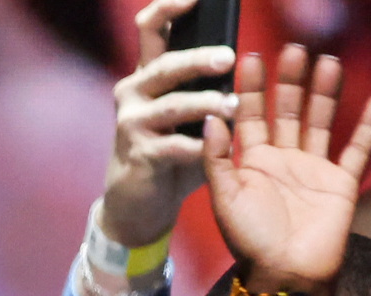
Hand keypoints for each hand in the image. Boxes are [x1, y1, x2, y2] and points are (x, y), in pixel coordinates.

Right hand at [98, 0, 238, 247]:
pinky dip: (196, 147)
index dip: (169, 8)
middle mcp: (133, 93)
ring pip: (173, 105)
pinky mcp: (139, 156)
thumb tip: (238, 59)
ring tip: (233, 106)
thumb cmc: (170, 151)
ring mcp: (132, 124)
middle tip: (229, 57)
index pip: (151, 29)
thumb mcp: (185, 113)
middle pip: (165, 65)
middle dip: (198, 59)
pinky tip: (213, 149)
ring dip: (206, 104)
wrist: (138, 202)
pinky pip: (173, 147)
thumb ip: (203, 86)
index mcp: (146, 76)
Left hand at [204, 46, 370, 295]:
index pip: (250, 118)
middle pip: (287, 112)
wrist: (286, 273)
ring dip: (325, 94)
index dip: (250, 90)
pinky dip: (368, 126)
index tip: (250, 59)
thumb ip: (217, 160)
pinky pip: (356, 149)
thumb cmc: (250, 240)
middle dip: (289, 82)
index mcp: (251, 164)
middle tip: (294, 50)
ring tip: (328, 62)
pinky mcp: (340, 182)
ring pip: (320, 122)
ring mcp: (313, 170)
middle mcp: (282, 161)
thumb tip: (211, 118)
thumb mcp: (224, 198)